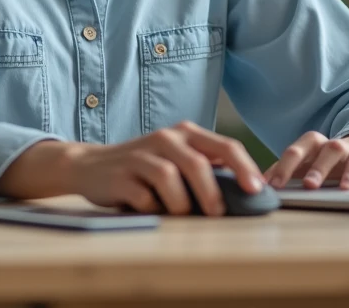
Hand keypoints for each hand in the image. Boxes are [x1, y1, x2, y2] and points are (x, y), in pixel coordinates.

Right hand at [64, 120, 266, 215]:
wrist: (91, 166)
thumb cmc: (145, 167)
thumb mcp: (177, 159)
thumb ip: (206, 169)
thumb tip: (245, 193)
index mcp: (186, 134)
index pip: (225, 146)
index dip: (244, 168)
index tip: (257, 190)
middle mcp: (166, 139)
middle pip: (198, 163)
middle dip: (212, 193)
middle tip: (218, 214)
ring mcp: (142, 155)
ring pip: (170, 179)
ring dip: (181, 204)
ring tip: (180, 214)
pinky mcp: (121, 176)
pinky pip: (145, 197)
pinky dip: (154, 209)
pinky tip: (152, 210)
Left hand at [264, 132, 348, 189]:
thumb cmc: (324, 163)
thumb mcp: (304, 165)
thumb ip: (284, 172)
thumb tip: (259, 185)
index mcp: (313, 145)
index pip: (297, 150)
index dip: (285, 167)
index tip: (274, 186)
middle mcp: (335, 145)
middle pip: (327, 150)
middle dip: (318, 168)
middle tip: (309, 186)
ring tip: (345, 188)